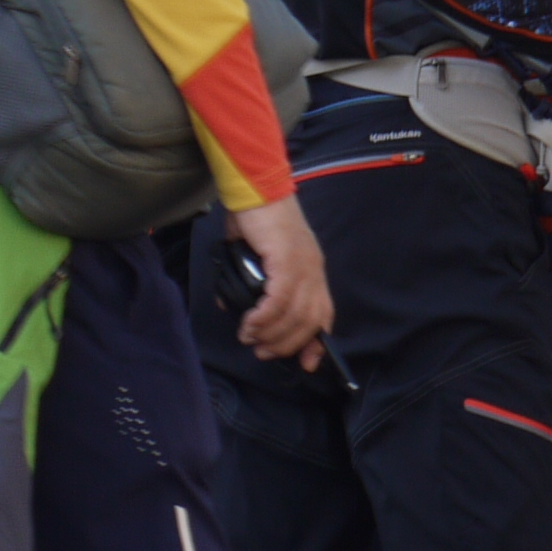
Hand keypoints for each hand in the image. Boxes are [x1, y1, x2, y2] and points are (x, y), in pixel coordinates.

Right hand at [224, 195, 336, 370]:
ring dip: (270, 333)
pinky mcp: (287, 259)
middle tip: (261, 350)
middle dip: (286, 344)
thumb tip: (229, 303)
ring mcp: (303, 265)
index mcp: (311, 270)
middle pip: (309, 322)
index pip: (323, 315)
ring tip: (249, 337)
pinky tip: (249, 322)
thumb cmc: (253, 216)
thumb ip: (247, 280)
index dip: (314, 343)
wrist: (254, 187)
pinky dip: (264, 317)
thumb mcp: (255, 255)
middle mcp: (313, 270)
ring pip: (294, 315)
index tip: (303, 363)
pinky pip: (279, 300)